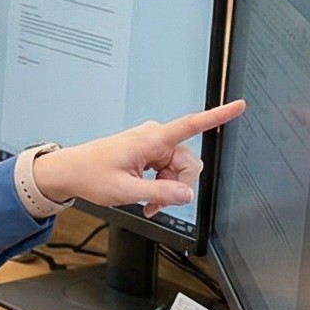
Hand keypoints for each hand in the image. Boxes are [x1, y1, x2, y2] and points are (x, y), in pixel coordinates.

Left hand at [32, 100, 245, 210]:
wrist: (71, 171)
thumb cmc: (91, 174)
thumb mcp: (126, 191)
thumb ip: (160, 194)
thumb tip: (187, 194)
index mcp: (151, 139)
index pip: (191, 124)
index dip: (218, 115)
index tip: (238, 105)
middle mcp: (155, 138)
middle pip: (188, 162)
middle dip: (179, 186)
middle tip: (158, 203)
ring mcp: (152, 145)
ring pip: (179, 170)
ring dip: (168, 190)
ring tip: (147, 202)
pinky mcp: (149, 153)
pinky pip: (168, 171)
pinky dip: (161, 187)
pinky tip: (147, 197)